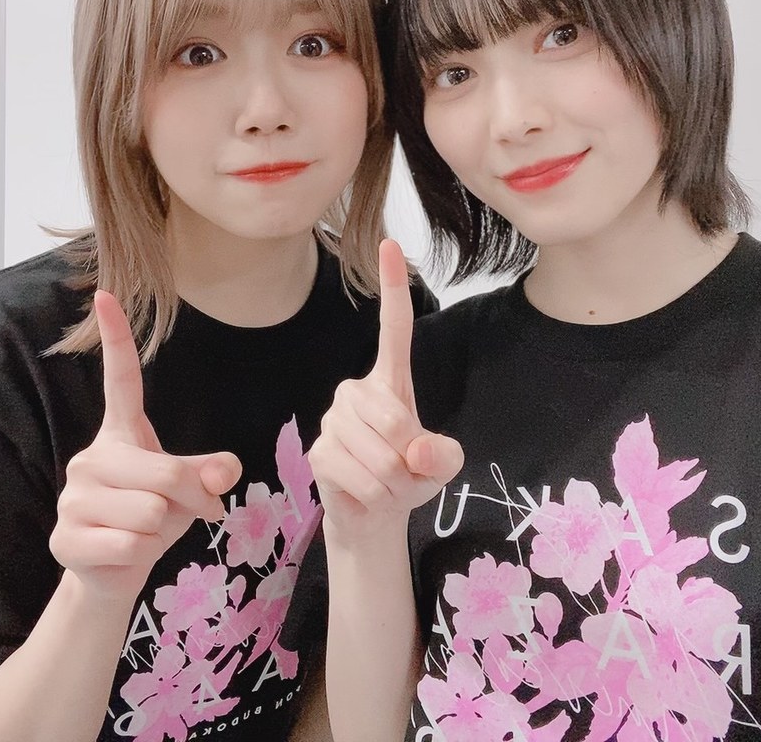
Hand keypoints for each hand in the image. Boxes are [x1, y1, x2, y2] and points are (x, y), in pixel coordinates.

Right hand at [49, 291, 241, 601]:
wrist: (112, 573)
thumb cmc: (153, 521)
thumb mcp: (191, 492)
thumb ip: (209, 474)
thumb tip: (225, 471)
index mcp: (121, 435)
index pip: (120, 380)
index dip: (115, 338)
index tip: (106, 295)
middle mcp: (91, 457)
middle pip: (164, 470)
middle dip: (191, 498)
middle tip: (193, 512)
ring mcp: (73, 497)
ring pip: (150, 511)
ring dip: (162, 531)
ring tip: (145, 533)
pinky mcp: (65, 536)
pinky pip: (131, 545)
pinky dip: (141, 556)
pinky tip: (122, 554)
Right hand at [308, 240, 463, 544]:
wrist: (375, 515)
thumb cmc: (409, 476)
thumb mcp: (440, 465)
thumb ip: (442, 455)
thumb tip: (414, 451)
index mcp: (390, 381)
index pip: (393, 329)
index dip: (391, 288)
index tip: (389, 244)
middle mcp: (356, 392)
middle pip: (394, 419)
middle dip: (409, 458)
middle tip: (405, 471)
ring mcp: (333, 418)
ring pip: (377, 453)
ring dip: (392, 481)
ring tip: (386, 483)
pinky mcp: (318, 450)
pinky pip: (359, 475)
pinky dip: (373, 494)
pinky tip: (366, 492)